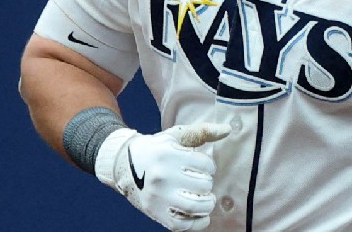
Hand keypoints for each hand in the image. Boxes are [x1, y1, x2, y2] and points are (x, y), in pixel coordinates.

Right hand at [95, 122, 231, 230]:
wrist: (124, 165)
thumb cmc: (156, 150)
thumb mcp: (175, 136)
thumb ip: (201, 131)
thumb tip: (227, 129)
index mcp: (168, 154)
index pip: (206, 164)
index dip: (209, 166)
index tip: (202, 167)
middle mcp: (162, 176)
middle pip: (203, 185)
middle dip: (207, 184)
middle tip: (202, 182)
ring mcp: (158, 196)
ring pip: (195, 206)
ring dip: (207, 204)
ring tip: (206, 199)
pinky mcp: (155, 212)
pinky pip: (182, 225)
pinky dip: (197, 223)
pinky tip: (200, 215)